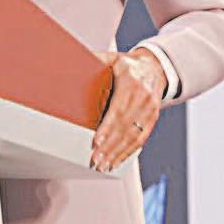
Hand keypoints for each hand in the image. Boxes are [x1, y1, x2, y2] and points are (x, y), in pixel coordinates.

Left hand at [91, 50, 166, 172]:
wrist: (155, 69)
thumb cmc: (127, 65)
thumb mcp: (112, 58)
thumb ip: (94, 61)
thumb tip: (68, 61)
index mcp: (132, 85)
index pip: (119, 110)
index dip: (108, 127)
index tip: (97, 140)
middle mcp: (144, 101)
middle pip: (126, 128)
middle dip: (110, 146)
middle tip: (96, 159)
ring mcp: (150, 112)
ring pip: (134, 137)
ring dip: (118, 153)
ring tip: (104, 165)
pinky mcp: (152, 121)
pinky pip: (141, 139)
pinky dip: (129, 152)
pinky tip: (117, 161)